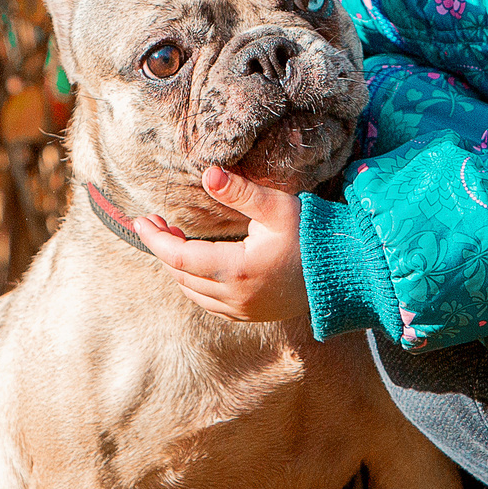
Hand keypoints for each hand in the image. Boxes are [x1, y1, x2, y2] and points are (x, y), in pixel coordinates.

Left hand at [135, 165, 308, 323]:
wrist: (346, 271)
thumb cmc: (313, 235)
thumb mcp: (277, 207)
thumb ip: (240, 192)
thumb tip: (209, 174)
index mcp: (236, 269)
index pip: (178, 256)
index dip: (155, 238)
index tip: (141, 221)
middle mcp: (235, 296)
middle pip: (180, 275)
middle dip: (164, 248)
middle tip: (158, 222)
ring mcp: (243, 310)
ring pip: (192, 292)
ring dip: (178, 267)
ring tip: (176, 238)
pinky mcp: (251, 315)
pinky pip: (209, 302)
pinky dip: (195, 283)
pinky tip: (198, 263)